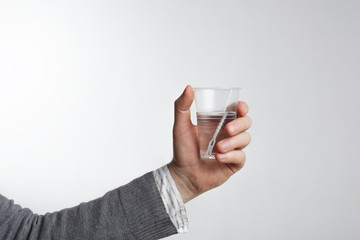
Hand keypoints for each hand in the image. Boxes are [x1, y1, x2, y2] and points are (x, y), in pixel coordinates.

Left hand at [168, 85, 251, 202]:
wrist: (183, 174)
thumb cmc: (182, 149)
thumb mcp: (180, 126)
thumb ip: (182, 106)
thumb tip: (189, 87)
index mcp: (219, 122)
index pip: (237, 110)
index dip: (242, 107)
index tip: (240, 108)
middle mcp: (228, 134)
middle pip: (246, 123)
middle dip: (240, 124)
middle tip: (227, 130)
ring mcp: (233, 148)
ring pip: (246, 139)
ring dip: (233, 142)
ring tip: (217, 148)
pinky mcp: (234, 163)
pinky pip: (241, 157)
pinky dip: (231, 156)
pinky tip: (218, 157)